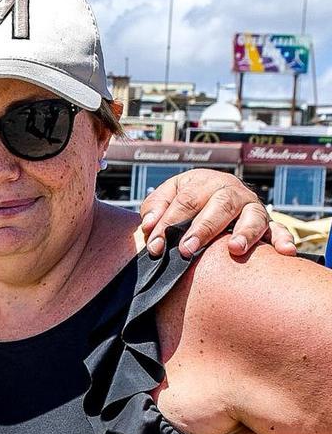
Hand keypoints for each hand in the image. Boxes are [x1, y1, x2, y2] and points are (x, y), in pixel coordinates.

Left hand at [139, 173, 296, 259]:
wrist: (206, 199)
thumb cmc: (182, 204)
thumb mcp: (164, 199)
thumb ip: (154, 209)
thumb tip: (148, 225)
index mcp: (202, 182)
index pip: (184, 201)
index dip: (168, 224)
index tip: (155, 247)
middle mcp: (229, 191)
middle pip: (219, 205)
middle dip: (204, 228)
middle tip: (188, 249)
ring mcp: (249, 207)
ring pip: (252, 215)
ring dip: (245, 232)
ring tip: (235, 249)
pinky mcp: (265, 223)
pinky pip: (277, 230)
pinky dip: (283, 239)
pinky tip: (285, 251)